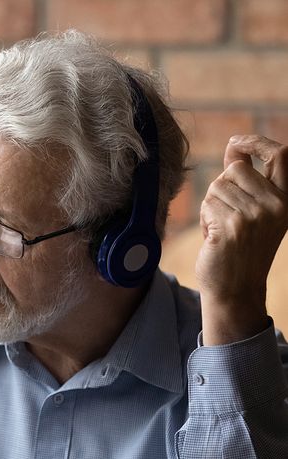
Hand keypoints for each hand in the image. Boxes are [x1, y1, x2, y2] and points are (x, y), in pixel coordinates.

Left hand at [196, 135, 287, 344]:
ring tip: (223, 229)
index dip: (257, 142)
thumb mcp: (255, 211)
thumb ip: (247, 180)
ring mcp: (256, 215)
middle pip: (236, 169)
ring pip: (218, 186)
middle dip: (222, 187)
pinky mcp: (233, 225)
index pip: (282, 155)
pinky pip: (208, 203)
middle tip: (228, 216)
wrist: (235, 288)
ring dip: (212, 205)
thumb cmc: (240, 248)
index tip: (236, 142)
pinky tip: (216, 237)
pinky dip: (205, 217)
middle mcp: (277, 205)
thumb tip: (235, 147)